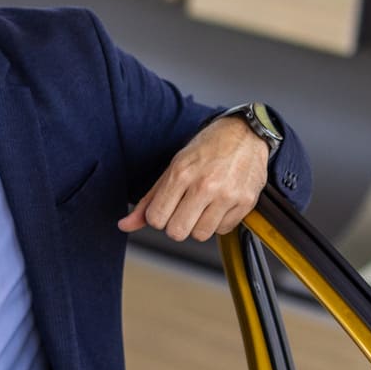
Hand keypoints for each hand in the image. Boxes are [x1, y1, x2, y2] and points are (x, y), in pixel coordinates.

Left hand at [117, 116, 267, 241]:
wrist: (246, 134)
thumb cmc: (207, 149)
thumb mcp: (174, 168)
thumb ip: (150, 200)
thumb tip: (125, 225)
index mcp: (181, 174)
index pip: (156, 219)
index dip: (158, 217)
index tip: (166, 208)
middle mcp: (205, 185)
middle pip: (177, 232)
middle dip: (177, 225)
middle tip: (184, 209)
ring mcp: (227, 195)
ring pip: (200, 235)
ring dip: (198, 225)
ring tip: (203, 206)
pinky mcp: (246, 202)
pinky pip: (223, 230)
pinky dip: (219, 222)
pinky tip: (220, 205)